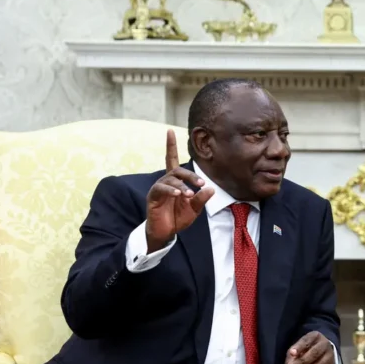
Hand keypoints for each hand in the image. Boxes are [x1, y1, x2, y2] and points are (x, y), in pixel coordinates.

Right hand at [145, 130, 214, 252]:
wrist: (165, 232)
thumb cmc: (178, 218)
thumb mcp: (194, 209)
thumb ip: (201, 199)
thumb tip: (211, 189)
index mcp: (175, 181)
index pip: (172, 159)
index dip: (171, 146)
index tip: (170, 131)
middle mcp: (166, 181)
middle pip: (176, 169)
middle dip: (190, 175)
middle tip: (201, 184)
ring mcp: (158, 188)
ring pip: (170, 179)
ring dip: (182, 185)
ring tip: (190, 194)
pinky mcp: (153, 197)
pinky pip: (161, 188)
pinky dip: (171, 190)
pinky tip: (179, 194)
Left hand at [285, 331, 334, 363]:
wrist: (322, 350)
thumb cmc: (306, 349)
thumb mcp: (298, 348)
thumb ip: (292, 356)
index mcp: (315, 336)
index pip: (307, 341)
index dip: (299, 347)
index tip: (291, 353)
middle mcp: (325, 345)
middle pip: (315, 353)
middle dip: (302, 362)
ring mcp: (330, 356)